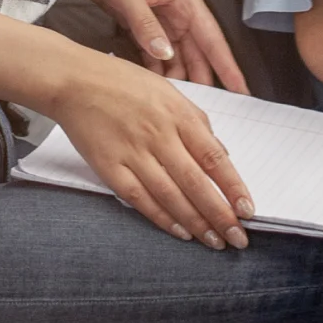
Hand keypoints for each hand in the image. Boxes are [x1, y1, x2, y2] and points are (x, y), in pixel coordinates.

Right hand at [44, 52, 254, 249]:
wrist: (74, 81)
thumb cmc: (123, 83)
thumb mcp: (168, 91)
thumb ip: (196, 121)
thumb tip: (221, 153)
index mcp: (177, 114)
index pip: (214, 156)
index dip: (233, 187)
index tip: (248, 209)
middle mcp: (158, 135)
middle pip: (196, 182)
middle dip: (221, 215)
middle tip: (238, 238)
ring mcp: (133, 153)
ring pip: (171, 196)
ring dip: (195, 223)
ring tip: (214, 241)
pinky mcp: (110, 167)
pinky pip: (140, 199)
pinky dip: (162, 218)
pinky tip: (179, 232)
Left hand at [76, 0, 250, 93]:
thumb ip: (146, 25)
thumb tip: (165, 54)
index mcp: (186, 2)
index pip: (213, 40)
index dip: (228, 66)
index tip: (242, 90)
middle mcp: (180, 15)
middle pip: (198, 55)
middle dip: (202, 81)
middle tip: (205, 109)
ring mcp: (163, 23)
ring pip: (178, 59)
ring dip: (178, 79)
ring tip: (177, 103)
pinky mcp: (146, 29)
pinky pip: (157, 56)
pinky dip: (157, 72)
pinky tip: (156, 89)